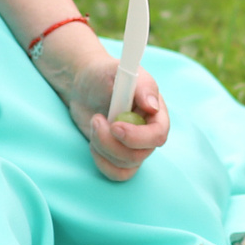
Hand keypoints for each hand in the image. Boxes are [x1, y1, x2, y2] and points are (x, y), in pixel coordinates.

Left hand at [34, 29, 170, 181]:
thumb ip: (141, 85)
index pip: (158, 135)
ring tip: (95, 122)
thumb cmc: (105, 74)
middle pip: (139, 154)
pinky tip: (94, 143)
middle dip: (111, 142)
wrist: (85, 85)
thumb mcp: (121, 71)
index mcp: (156, 113)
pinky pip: (117, 174)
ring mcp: (134, 147)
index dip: (137, 136)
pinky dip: (101, 162)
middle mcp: (148, 133)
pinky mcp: (119, 156)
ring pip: (124, 164)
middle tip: (96, 119)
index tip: (115, 126)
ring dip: (102, 146)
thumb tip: (153, 107)